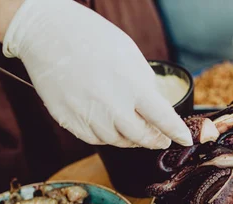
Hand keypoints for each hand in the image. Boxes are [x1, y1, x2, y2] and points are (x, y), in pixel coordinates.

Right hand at [2, 0, 191, 147]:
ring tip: (132, 128)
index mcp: (132, 85)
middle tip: (160, 139)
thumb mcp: (130, 55)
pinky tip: (108, 124)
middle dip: (154, 140)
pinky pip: (94, 139)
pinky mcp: (69, 120)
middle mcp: (111, 105)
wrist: (46, 33)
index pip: (163, 119)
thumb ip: (145, 84)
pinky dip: (106, 136)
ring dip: (130, 139)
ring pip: (117, 141)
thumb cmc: (92, 38)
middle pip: (141, 138)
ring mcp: (88, 115)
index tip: (185, 140)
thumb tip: (157, 109)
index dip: (176, 133)